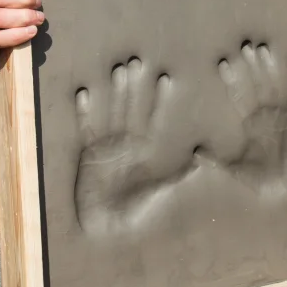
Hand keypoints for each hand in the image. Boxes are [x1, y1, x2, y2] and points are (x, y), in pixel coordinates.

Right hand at [74, 57, 196, 232]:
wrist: (107, 226)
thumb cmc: (136, 211)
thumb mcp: (162, 192)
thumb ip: (180, 176)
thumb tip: (201, 159)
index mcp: (144, 149)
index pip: (154, 118)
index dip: (160, 99)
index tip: (167, 78)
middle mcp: (126, 143)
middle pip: (131, 108)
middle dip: (136, 86)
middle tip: (140, 61)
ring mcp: (107, 146)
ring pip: (111, 112)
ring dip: (114, 92)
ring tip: (118, 69)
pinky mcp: (88, 154)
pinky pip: (86, 129)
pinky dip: (85, 113)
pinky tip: (84, 93)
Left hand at [207, 43, 286, 195]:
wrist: (284, 187)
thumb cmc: (259, 178)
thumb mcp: (234, 170)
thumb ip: (215, 162)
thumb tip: (194, 154)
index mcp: (247, 123)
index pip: (238, 96)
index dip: (232, 80)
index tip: (222, 63)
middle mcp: (262, 114)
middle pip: (256, 85)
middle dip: (250, 67)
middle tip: (244, 46)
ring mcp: (279, 114)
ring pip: (273, 85)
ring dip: (269, 68)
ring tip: (264, 49)